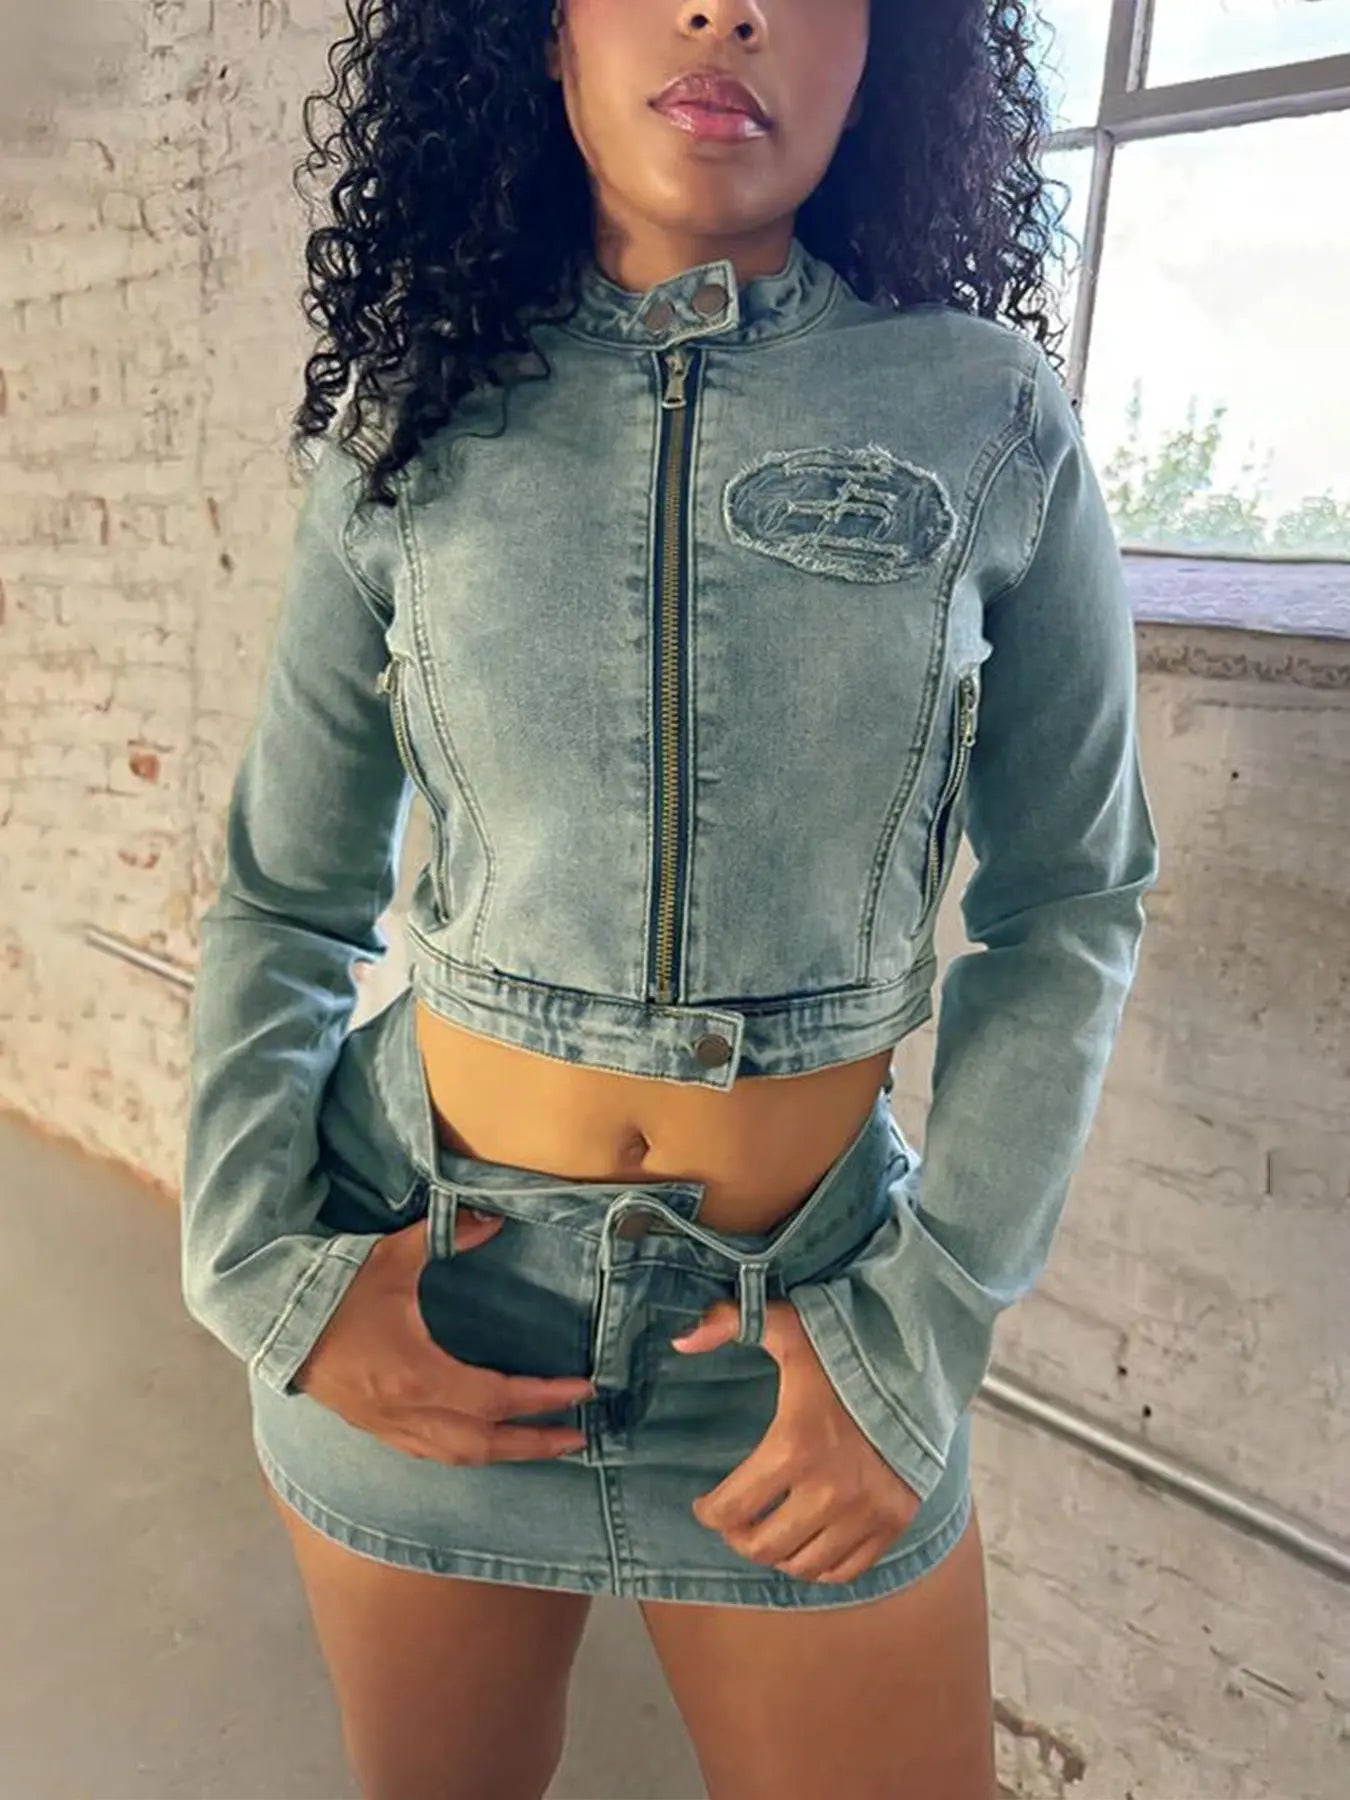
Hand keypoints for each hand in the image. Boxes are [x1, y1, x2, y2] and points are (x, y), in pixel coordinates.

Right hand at [292, 1208, 597, 1464]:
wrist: (276, 1324)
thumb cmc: (335, 1292)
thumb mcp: (392, 1258)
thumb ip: (446, 1235)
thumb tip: (493, 1218)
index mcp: (418, 1374)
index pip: (495, 1397)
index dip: (543, 1398)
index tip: (584, 1391)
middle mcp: (408, 1412)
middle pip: (484, 1443)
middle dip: (535, 1442)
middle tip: (580, 1435)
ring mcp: (390, 1427)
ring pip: (459, 1457)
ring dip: (506, 1454)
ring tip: (545, 1446)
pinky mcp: (377, 1430)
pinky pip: (433, 1455)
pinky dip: (469, 1454)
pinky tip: (487, 1445)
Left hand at [671, 1297, 922, 1584]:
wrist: (920, 1367)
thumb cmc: (847, 1350)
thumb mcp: (789, 1325)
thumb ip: (730, 1321)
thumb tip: (681, 1339)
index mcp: (795, 1447)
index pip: (732, 1508)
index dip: (709, 1512)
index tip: (705, 1505)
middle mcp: (830, 1491)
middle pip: (763, 1547)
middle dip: (739, 1537)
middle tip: (735, 1522)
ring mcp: (865, 1512)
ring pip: (803, 1565)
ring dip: (778, 1555)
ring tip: (770, 1531)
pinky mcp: (894, 1522)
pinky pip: (846, 1570)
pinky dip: (820, 1566)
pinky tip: (808, 1545)